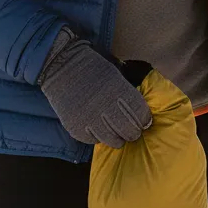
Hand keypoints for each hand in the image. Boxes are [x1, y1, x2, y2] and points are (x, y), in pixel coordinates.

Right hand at [38, 29, 152, 147]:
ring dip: (118, 138)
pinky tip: (99, 129)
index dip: (145, 120)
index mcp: (119, 91)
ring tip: (117, 134)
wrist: (62, 66)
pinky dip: (99, 137)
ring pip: (114, 141)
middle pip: (130, 131)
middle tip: (132, 130)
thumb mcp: (116, 74)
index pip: (141, 115)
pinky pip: (94, 141)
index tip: (144, 121)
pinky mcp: (76, 128)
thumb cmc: (93, 68)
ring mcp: (90, 120)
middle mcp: (106, 107)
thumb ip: (127, 93)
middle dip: (134, 132)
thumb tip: (140, 111)